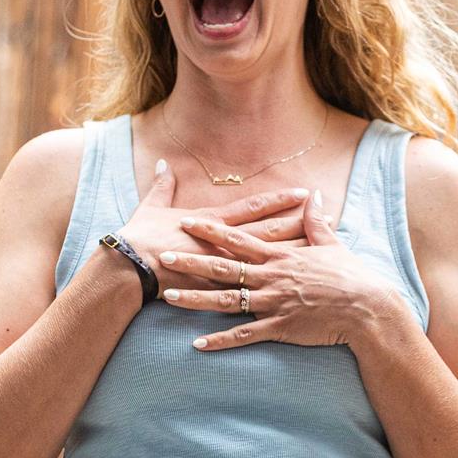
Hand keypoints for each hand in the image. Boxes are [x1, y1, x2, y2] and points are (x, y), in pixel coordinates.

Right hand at [121, 165, 310, 292]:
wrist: (129, 268)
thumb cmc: (139, 239)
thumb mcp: (152, 207)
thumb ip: (163, 186)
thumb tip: (164, 164)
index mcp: (212, 222)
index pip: (255, 208)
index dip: (280, 200)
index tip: (303, 191)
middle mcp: (224, 244)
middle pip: (271, 233)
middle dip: (301, 225)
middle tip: (329, 218)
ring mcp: (224, 268)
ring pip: (268, 263)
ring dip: (296, 257)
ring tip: (322, 254)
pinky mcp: (219, 291)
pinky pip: (253, 292)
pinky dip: (274, 292)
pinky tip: (295, 293)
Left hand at [158, 190, 404, 348]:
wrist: (367, 309)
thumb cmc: (351, 276)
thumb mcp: (331, 244)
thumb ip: (315, 221)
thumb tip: (314, 194)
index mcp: (281, 256)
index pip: (238, 239)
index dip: (210, 231)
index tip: (186, 222)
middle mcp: (272, 277)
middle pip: (223, 267)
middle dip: (192, 261)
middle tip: (164, 255)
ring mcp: (273, 303)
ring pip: (226, 301)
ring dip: (196, 299)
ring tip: (170, 296)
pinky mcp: (280, 327)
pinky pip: (243, 335)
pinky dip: (219, 340)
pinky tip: (197, 344)